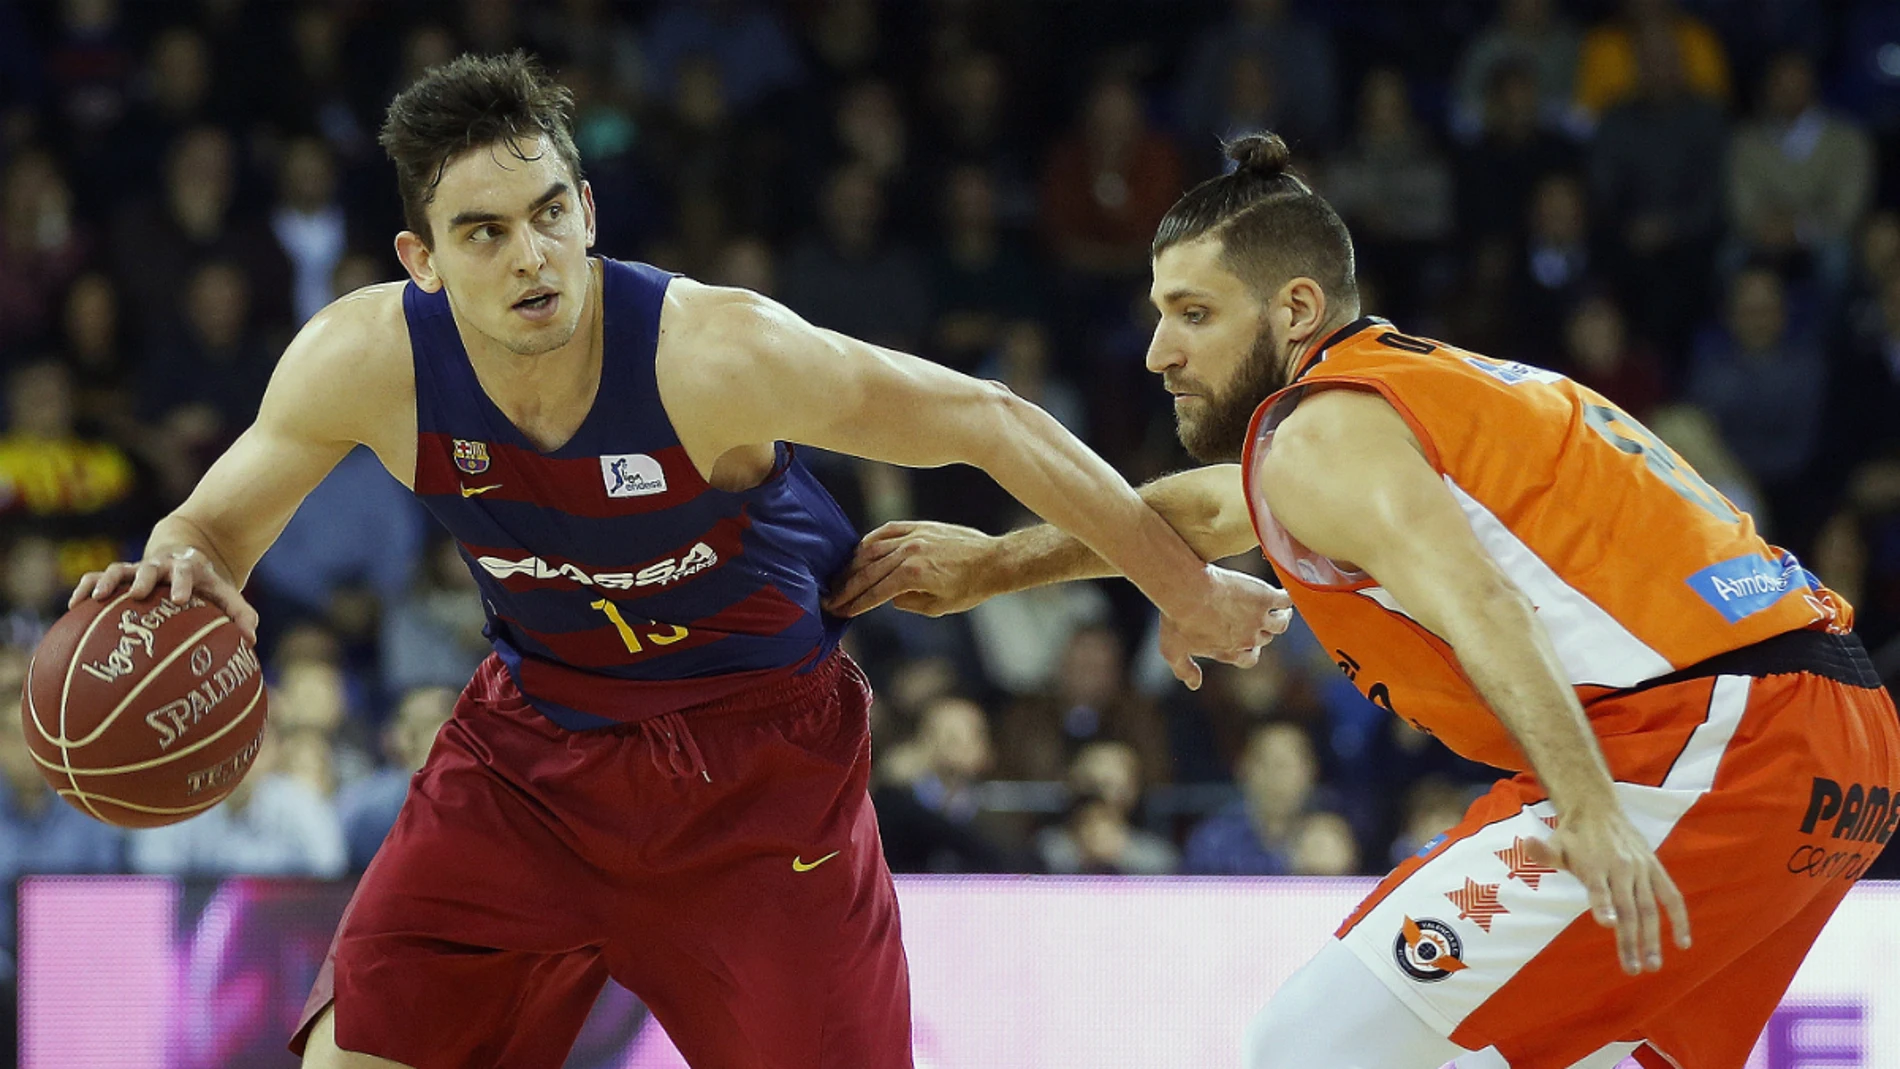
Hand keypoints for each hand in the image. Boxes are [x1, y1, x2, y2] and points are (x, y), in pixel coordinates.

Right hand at [68, 547, 258, 642]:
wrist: (183, 557)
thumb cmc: (205, 587)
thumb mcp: (224, 596)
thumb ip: (240, 615)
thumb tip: (251, 640)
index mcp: (188, 570)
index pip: (187, 573)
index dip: (183, 584)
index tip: (180, 599)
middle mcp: (159, 567)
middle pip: (150, 569)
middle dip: (145, 580)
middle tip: (139, 594)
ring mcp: (136, 570)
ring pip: (119, 570)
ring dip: (108, 581)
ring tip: (96, 598)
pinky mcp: (118, 576)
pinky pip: (96, 578)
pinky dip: (85, 588)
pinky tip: (74, 606)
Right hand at [824, 521, 1000, 617]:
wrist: (993, 561)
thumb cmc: (970, 588)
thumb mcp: (939, 607)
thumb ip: (908, 603)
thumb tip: (888, 598)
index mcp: (913, 575)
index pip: (874, 592)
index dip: (855, 603)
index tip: (839, 611)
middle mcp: (909, 552)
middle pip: (867, 571)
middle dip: (846, 587)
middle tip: (830, 599)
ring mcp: (913, 536)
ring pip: (871, 549)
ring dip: (852, 565)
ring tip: (840, 578)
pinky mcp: (919, 526)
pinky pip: (886, 530)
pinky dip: (870, 540)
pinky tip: (860, 551)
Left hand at [1157, 566, 1294, 689]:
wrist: (1187, 590)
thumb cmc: (1177, 619)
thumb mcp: (1173, 650)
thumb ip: (1184, 669)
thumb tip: (1194, 685)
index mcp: (1229, 651)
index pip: (1250, 658)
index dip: (1250, 650)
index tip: (1246, 642)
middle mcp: (1248, 639)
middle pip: (1264, 638)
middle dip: (1262, 630)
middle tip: (1257, 617)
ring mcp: (1258, 618)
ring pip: (1281, 623)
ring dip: (1282, 617)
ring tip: (1281, 610)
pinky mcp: (1264, 598)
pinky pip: (1285, 601)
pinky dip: (1288, 598)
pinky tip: (1284, 592)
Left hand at [1522, 809, 1690, 975]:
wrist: (1598, 809)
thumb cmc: (1573, 835)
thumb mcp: (1556, 843)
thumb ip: (1544, 853)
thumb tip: (1526, 844)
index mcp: (1595, 864)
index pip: (1599, 888)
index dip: (1602, 904)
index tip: (1606, 923)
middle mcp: (1621, 867)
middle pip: (1627, 908)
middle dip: (1630, 940)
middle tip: (1632, 969)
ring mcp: (1641, 869)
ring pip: (1649, 908)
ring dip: (1652, 938)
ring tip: (1652, 965)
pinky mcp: (1655, 868)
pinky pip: (1671, 896)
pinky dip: (1679, 918)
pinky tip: (1682, 942)